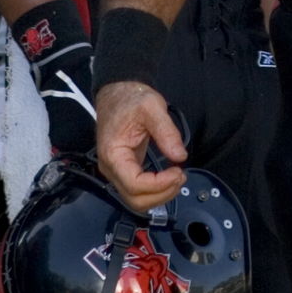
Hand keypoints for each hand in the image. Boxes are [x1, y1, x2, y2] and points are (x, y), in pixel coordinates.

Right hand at [94, 81, 187, 211]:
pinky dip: (155, 190)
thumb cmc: (130, 99)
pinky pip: (138, 190)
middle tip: (180, 176)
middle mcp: (110, 168)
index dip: (159, 184)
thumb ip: (166, 132)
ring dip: (159, 195)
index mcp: (113, 154)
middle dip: (161, 194)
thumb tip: (180, 155)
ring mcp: (116, 171)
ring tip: (177, 177)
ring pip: (136, 199)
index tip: (178, 171)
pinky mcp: (125, 169)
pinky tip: (169, 178)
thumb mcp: (152, 108)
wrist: (118, 93)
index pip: (134, 184)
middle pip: (134, 199)